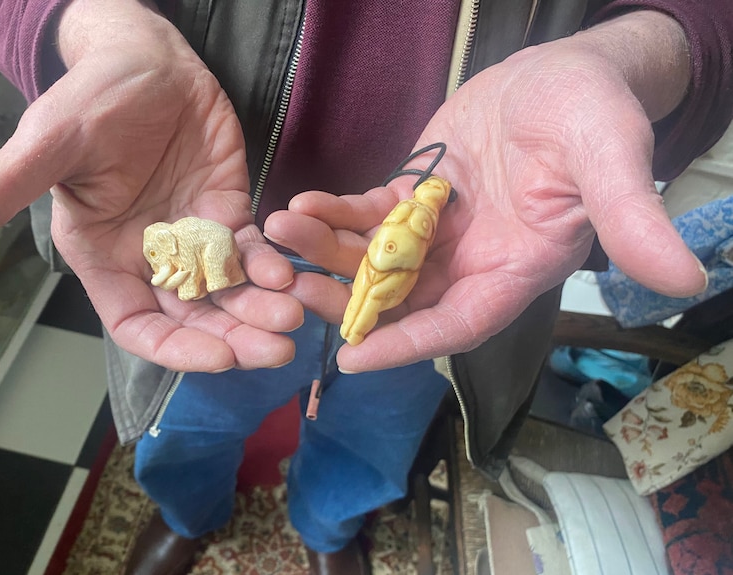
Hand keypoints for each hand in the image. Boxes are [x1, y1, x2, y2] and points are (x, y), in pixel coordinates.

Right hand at [0, 0, 301, 371]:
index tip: (221, 357)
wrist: (145, 57)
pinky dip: (272, 266)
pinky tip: (289, 270)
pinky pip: (252, 252)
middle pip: (196, 319)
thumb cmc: (90, 98)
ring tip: (296, 313)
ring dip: (262, 309)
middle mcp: (151, 257)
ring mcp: (193, 238)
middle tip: (278, 347)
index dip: (178, 349)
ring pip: (230, 293)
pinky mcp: (226, 213)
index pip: (140, 325)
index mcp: (104, 257)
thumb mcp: (46, 144)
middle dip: (235, 338)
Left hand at [265, 11, 705, 371]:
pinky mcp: (418, 193)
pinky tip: (302, 205)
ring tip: (281, 232)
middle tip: (290, 290)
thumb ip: (632, 218)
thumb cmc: (596, 113)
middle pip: (404, 299)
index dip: (409, 343)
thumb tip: (684, 281)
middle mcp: (474, 259)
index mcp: (517, 267)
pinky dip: (338, 212)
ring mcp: (442, 229)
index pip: (460, 322)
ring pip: (377, 257)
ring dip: (329, 251)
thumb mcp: (612, 160)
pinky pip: (371, 213)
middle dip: (347, 298)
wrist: (567, 71)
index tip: (353, 358)